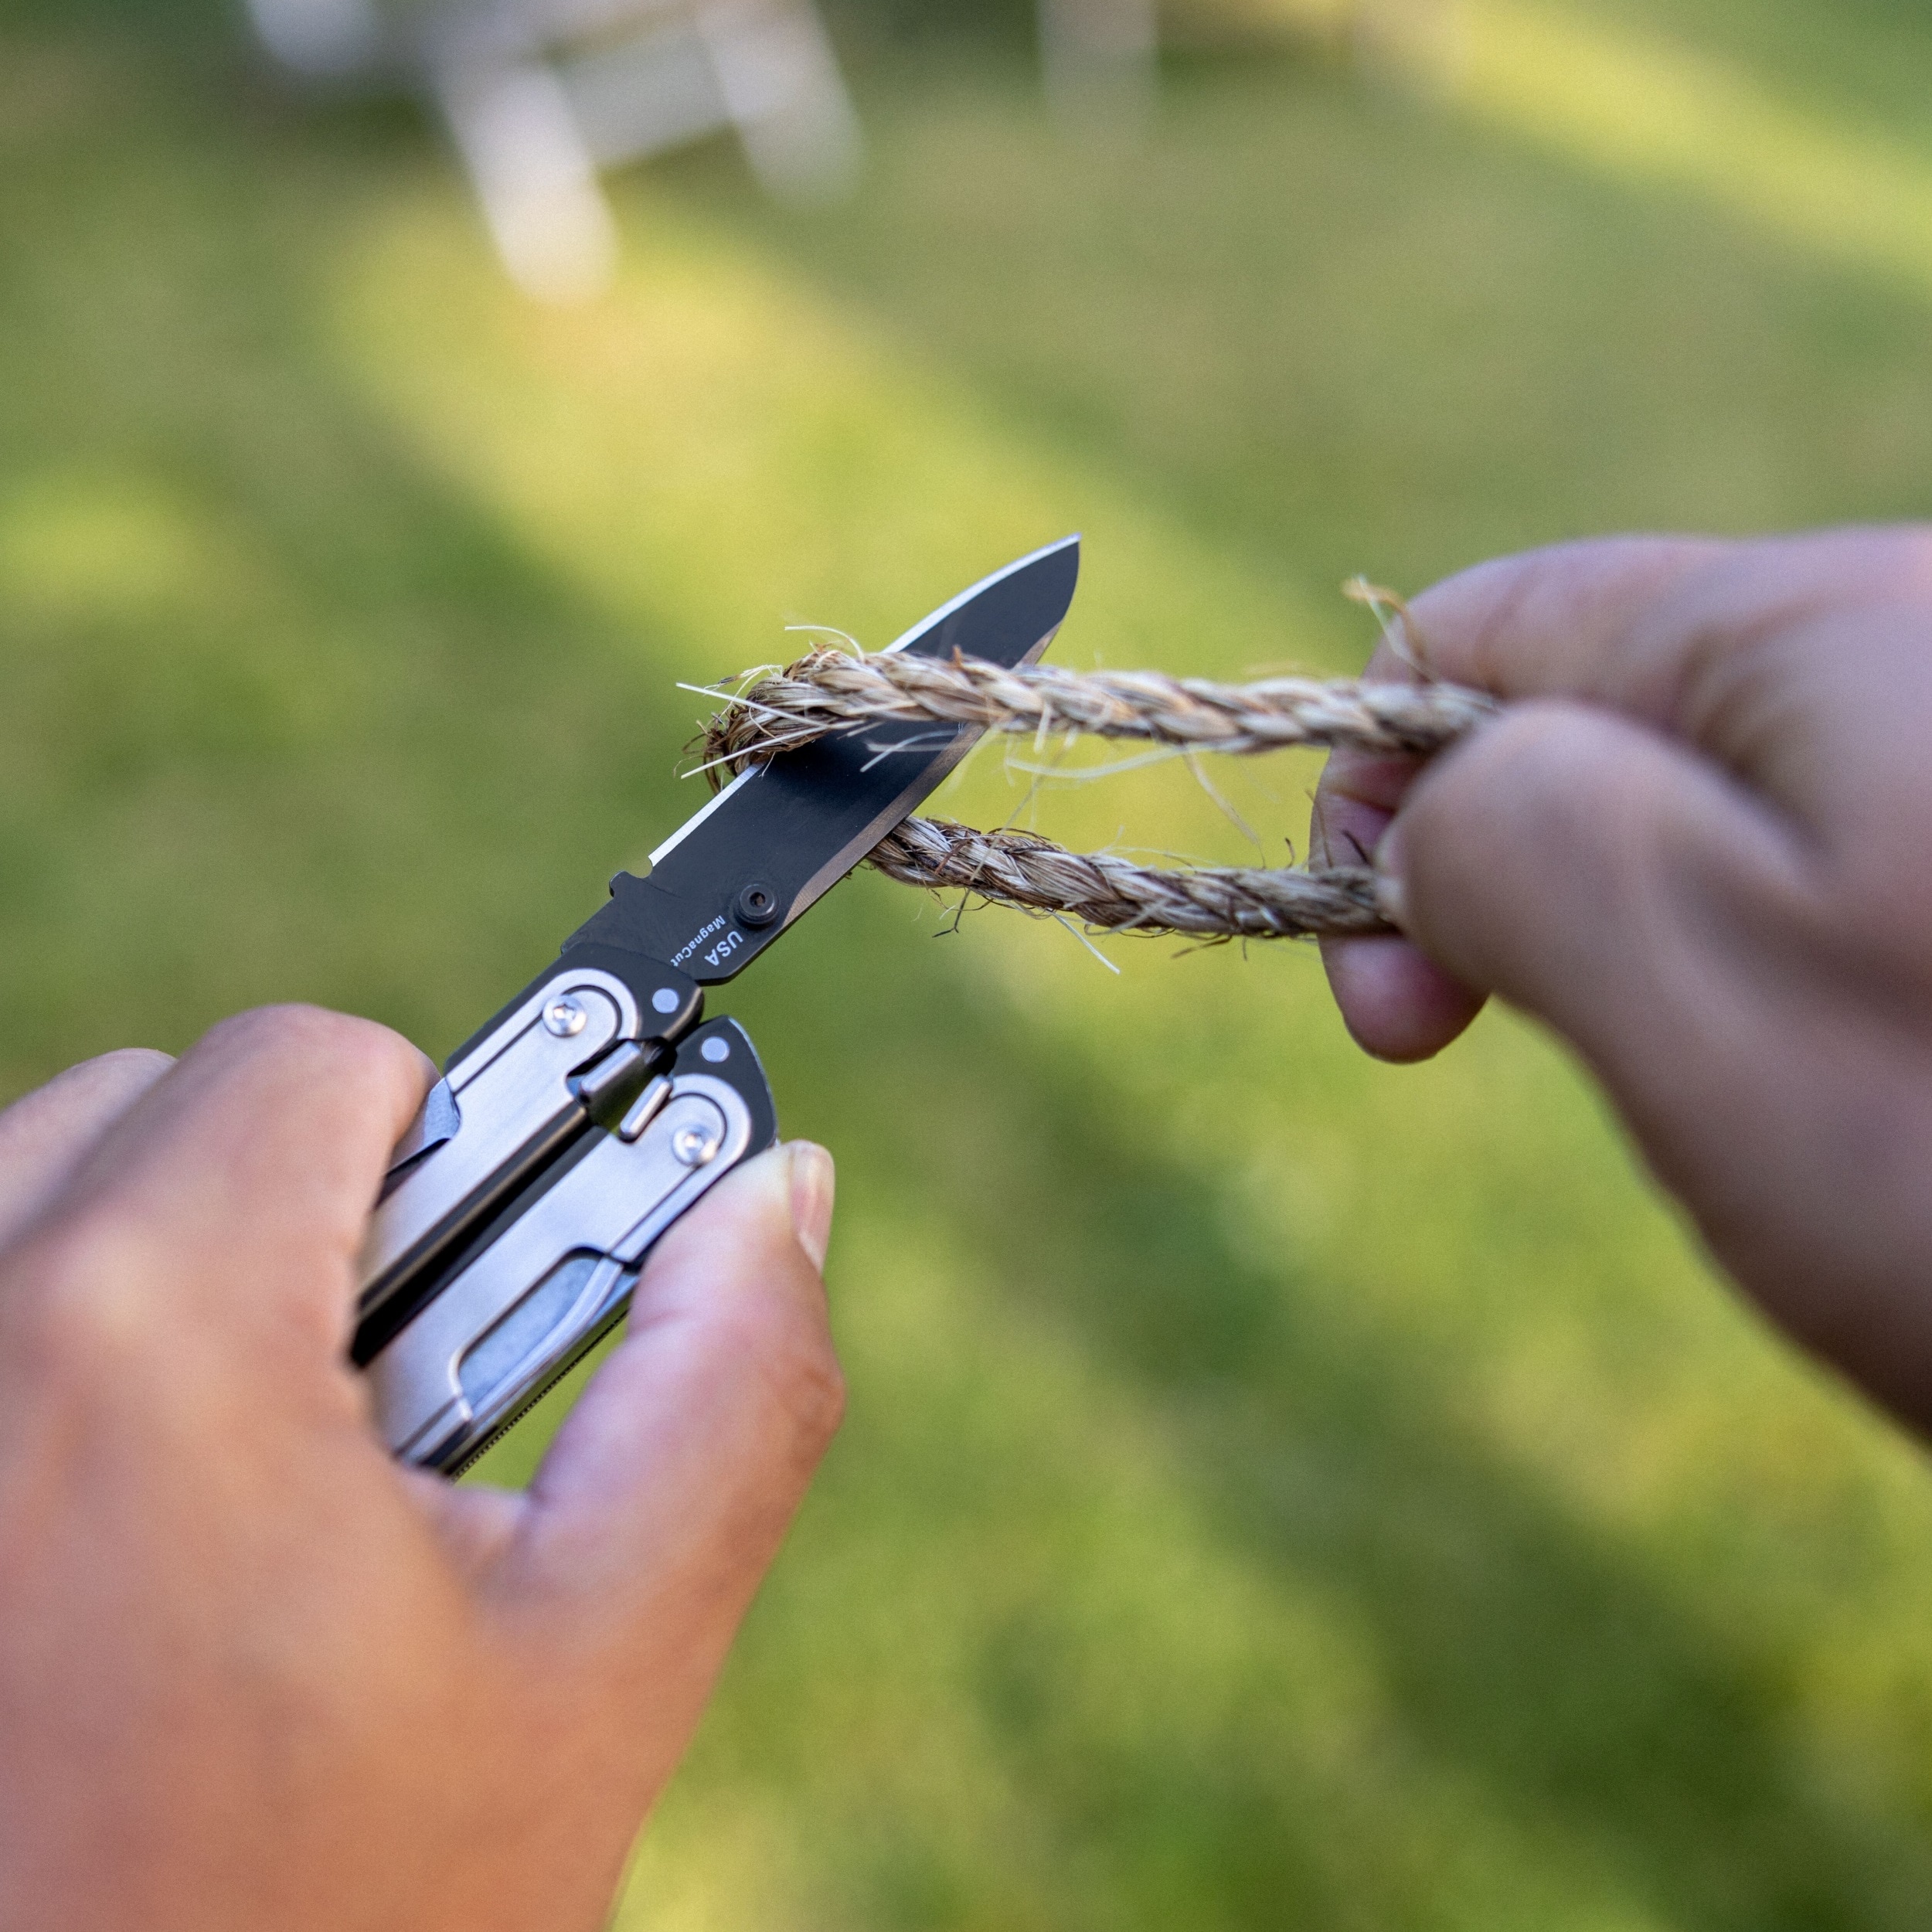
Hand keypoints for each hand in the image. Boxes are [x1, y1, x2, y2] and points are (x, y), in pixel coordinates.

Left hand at [0, 1006, 840, 1931]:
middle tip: (372, 1423)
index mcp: (149, 1335)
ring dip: (178, 1281)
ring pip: (54, 1191)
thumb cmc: (333, 1925)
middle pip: (174, 1105)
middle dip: (310, 1220)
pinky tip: (126, 1541)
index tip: (489, 1259)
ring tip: (250, 1495)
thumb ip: (728, 1384)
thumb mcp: (597, 1662)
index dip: (449, 1149)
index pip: (318, 1058)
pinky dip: (64, 1353)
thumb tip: (780, 1190)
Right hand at [1312, 528, 1931, 1428]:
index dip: (1373, 800)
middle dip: (1529, 896)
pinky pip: (1862, 890)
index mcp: (1816, 629)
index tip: (1395, 1011)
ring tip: (1769, 1121)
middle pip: (1614, 721)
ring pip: (1736, 822)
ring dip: (1671, 965)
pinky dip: (1799, 1001)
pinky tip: (1878, 1114)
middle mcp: (1929, 646)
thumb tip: (1440, 806)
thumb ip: (1507, 839)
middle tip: (1573, 1074)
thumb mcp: (1697, 988)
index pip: (1478, 631)